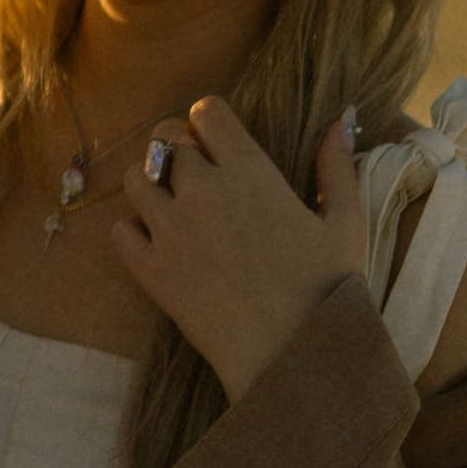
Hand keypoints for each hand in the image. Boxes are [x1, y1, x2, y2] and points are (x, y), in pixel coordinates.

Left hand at [108, 99, 364, 400]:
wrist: (295, 355)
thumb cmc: (329, 289)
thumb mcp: (346, 224)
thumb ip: (337, 168)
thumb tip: (340, 122)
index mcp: (250, 171)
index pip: (207, 112)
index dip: (209, 121)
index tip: (216, 141)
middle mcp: (203, 191)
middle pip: (166, 139)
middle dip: (177, 148)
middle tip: (193, 174)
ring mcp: (171, 230)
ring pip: (135, 178)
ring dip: (150, 184)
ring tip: (172, 206)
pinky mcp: (151, 271)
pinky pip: (119, 231)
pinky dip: (133, 232)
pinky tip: (158, 244)